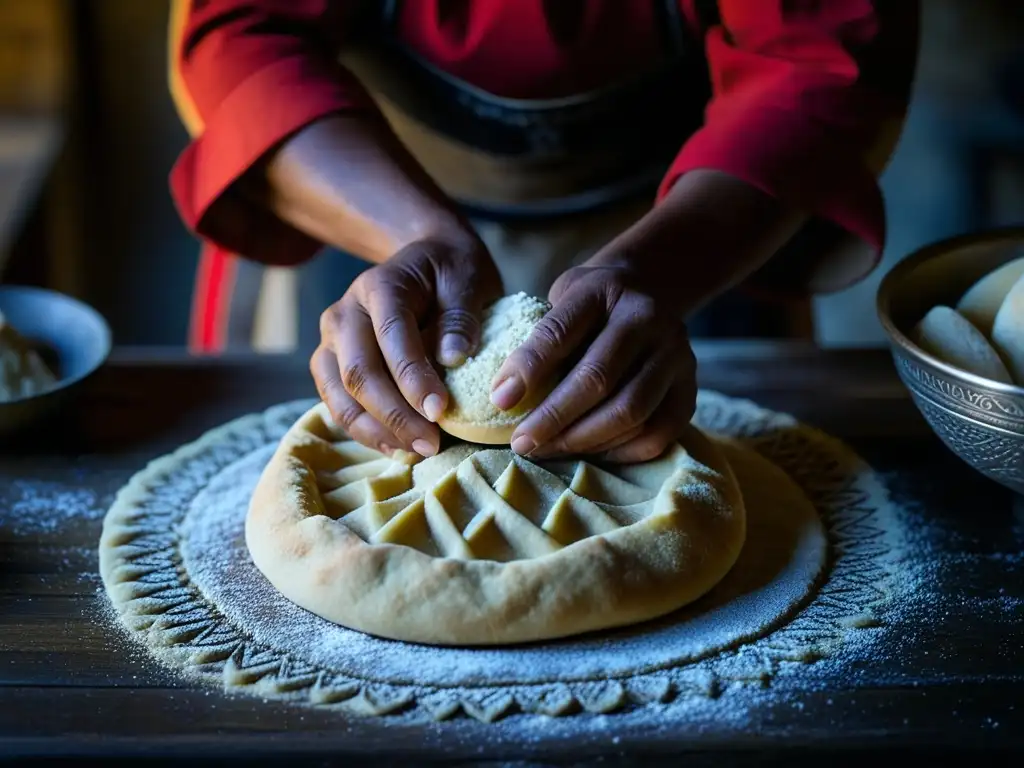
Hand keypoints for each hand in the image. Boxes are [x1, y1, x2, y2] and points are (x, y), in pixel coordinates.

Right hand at [311, 236, 501, 456]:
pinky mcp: (331, 364)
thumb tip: (453, 358)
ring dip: (377, 431)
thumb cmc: (451, 272)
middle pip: (358, 373)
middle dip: (395, 415)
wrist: (427, 260)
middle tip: (433, 444)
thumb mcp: (468, 280)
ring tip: (417, 451)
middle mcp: (345, 313)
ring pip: (339, 395)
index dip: (413, 378)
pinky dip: (365, 431)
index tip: (441, 411)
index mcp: (379, 287)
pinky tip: (397, 447)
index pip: (391, 337)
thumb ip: (461, 316)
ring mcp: (331, 340)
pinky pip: (337, 404)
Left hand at [490, 264, 696, 462]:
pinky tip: (590, 452)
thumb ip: (540, 339)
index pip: (561, 333)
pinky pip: (658, 434)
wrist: (650, 291)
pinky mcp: (690, 388)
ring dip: (582, 441)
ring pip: (630, 412)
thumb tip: (505, 395)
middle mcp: (647, 318)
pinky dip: (620, 452)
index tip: (500, 401)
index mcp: (604, 290)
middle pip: (598, 379)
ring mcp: (676, 354)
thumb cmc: (592, 305)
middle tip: (521, 443)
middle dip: (553, 418)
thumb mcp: (562, 299)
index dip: (528, 370)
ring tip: (548, 450)